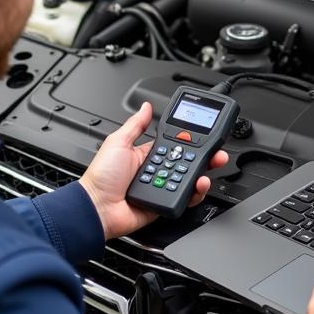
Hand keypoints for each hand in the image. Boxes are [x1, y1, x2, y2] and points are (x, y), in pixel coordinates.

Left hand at [79, 102, 228, 239]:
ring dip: (202, 174)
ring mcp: (162, 188)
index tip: (205, 135)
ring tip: (207, 170)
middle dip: (206, 157)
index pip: (176, 144)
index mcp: (146, 154)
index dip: (192, 141)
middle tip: (217, 153)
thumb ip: (135, 125)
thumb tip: (146, 106)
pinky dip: (195, 193)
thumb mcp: (118, 142)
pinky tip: (198, 185)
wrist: (97, 207)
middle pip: (188, 162)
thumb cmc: (102, 176)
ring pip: (190, 180)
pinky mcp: (165, 204)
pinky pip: (185, 199)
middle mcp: (157, 170)